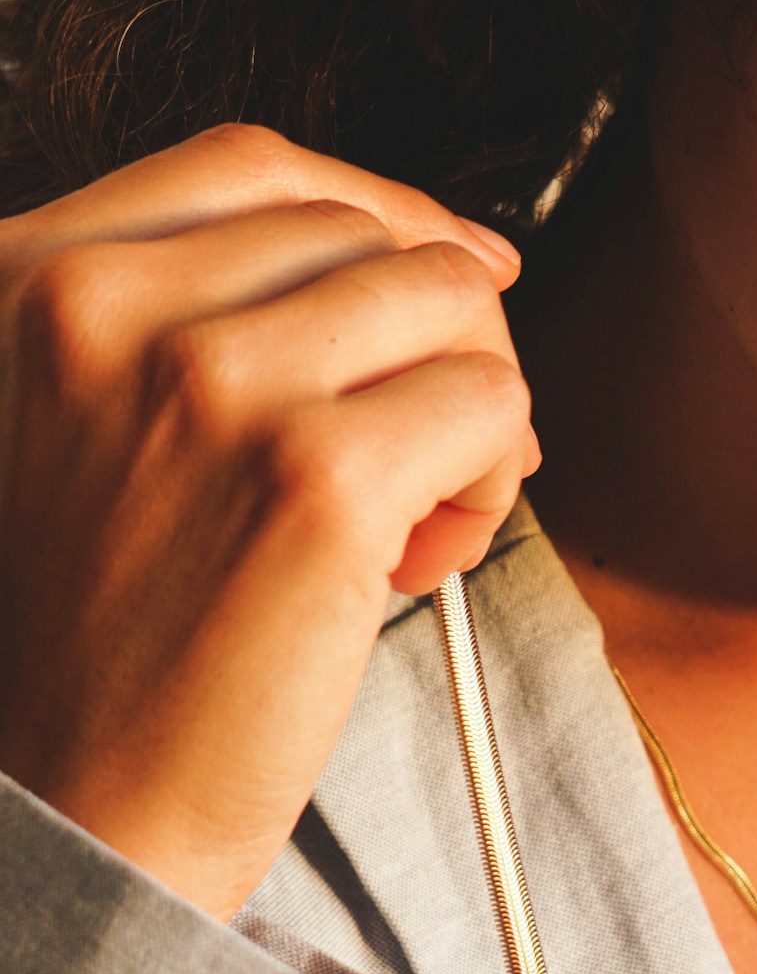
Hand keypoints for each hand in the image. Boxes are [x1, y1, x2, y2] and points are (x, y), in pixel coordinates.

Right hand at [0, 124, 536, 916]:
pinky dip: (493, 481)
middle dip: (431, 343)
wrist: (72, 808)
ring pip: (453, 308)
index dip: (380, 209)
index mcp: (28, 277)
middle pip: (373, 236)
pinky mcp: (316, 477)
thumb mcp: (84, 424)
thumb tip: (431, 248)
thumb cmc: (94, 638)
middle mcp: (104, 306)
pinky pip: (490, 408)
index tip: (449, 267)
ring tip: (416, 515)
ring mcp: (212, 382)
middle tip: (413, 463)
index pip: (254, 165)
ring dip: (473, 409)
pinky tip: (427, 554)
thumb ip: (198, 317)